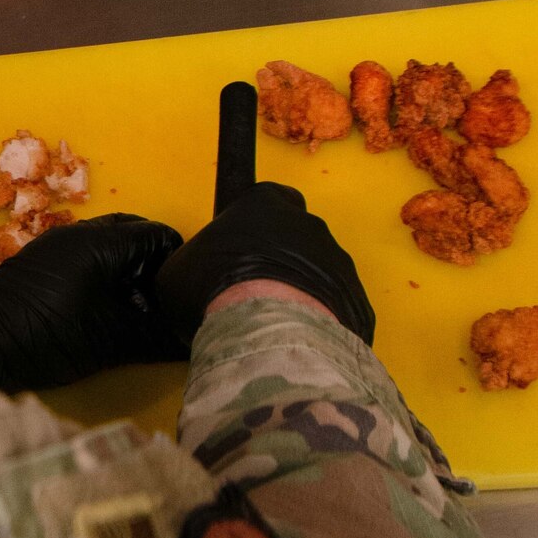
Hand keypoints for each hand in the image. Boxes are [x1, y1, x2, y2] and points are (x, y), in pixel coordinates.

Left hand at [0, 213, 184, 393]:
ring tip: (139, 310)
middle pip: (133, 233)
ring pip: (108, 245)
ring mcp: (56, 244)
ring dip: (128, 270)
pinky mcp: (41, 261)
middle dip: (154, 264)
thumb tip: (191, 341)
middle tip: (164, 302)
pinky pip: (86, 255)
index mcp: (100, 242)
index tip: (186, 295)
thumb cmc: (44, 337)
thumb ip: (154, 338)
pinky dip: (105, 274)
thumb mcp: (108, 342)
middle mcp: (79, 233)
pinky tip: (108, 310)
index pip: (158, 234)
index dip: (179, 263)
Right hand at [152, 182, 373, 345]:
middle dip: (281, 258)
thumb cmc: (214, 287)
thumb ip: (192, 263)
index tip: (243, 245)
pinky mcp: (359, 304)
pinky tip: (295, 341)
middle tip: (255, 290)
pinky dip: (320, 322)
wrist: (268, 331)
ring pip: (321, 273)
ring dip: (302, 292)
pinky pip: (337, 310)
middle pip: (298, 235)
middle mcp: (309, 225)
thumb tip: (192, 279)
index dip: (258, 220)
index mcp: (265, 204)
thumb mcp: (178, 271)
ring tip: (273, 324)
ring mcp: (340, 264)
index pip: (270, 197)